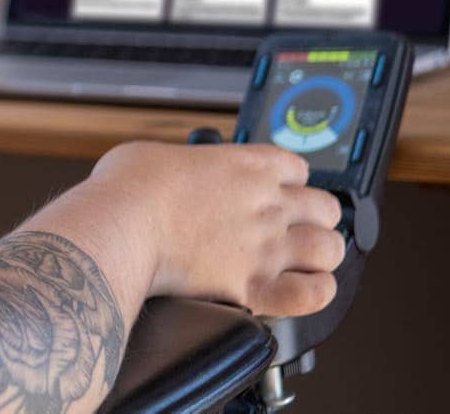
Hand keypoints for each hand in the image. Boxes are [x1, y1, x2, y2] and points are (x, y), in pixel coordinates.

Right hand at [88, 141, 344, 316]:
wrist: (120, 227)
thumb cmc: (128, 189)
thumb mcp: (156, 154)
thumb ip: (183, 164)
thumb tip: (174, 175)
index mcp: (247, 166)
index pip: (297, 167)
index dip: (290, 180)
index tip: (277, 190)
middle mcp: (267, 204)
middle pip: (325, 207)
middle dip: (314, 217)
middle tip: (296, 226)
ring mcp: (266, 246)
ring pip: (329, 249)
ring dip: (322, 254)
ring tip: (305, 260)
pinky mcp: (254, 286)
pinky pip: (311, 294)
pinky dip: (316, 292)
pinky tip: (304, 288)